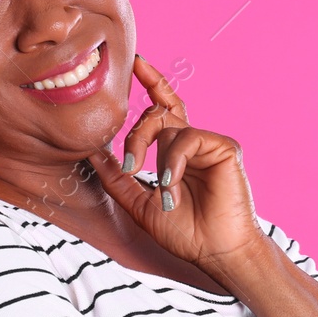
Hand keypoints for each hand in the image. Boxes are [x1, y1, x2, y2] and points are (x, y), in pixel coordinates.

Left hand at [85, 54, 266, 275]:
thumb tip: (92, 155)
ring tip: (162, 192)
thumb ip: (118, 181)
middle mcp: (194, 143)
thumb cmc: (187, 234)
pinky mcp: (225, 148)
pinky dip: (175, 162)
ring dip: (156, 158)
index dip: (153, 83)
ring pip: (170, 126)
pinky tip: (173, 185)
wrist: (217, 253)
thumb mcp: (141, 206)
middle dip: (137, 135)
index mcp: (177, 152)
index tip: (138, 63)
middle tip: (130, 165)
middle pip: (158, 113)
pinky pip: (189, 138)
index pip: (163, 109)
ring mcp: (211, 144)